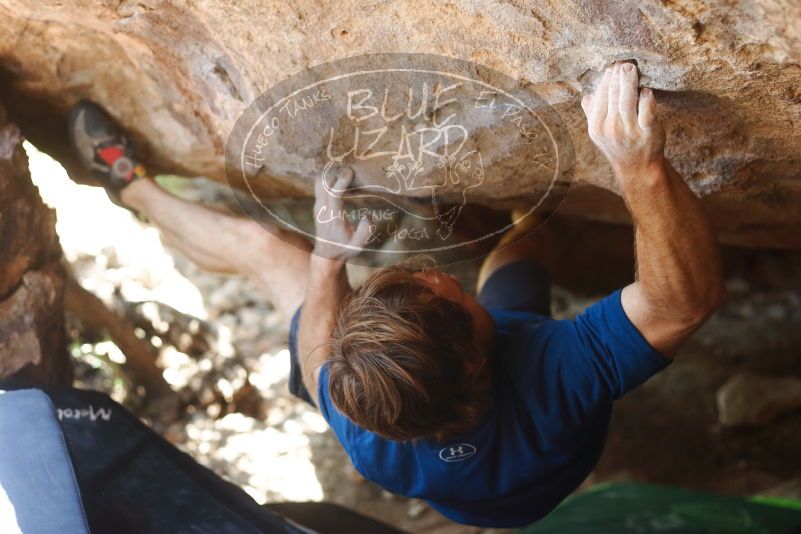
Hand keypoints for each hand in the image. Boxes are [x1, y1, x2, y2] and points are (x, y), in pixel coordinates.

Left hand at [312, 167, 370, 261]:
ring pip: (319, 182)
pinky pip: (320, 186)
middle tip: (350, 170)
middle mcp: (323, 210)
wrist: (326, 254)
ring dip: (330, 175)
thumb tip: (368, 215)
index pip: (334, 195)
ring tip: (344, 173)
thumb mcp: (358, 246)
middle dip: (335, 174)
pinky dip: (328, 179)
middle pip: (323, 184)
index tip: (350, 172)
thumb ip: (365, 231)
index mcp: (334, 218)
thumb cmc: (344, 249)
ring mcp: (318, 206)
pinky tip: (340, 180)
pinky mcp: (317, 205)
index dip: (341, 181)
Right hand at [581, 62, 665, 181]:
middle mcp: (610, 129)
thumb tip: (587, 96)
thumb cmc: (619, 145)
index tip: (612, 67)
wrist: (637, 167)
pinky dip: (646, 99)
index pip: (600, 97)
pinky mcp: (648, 132)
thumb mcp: (600, 133)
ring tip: (630, 67)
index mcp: (596, 127)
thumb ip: (593, 114)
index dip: (606, 80)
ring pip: (627, 100)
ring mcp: (629, 131)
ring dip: (629, 81)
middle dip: (617, 76)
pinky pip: (646, 112)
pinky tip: (645, 90)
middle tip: (623, 62)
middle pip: (613, 96)